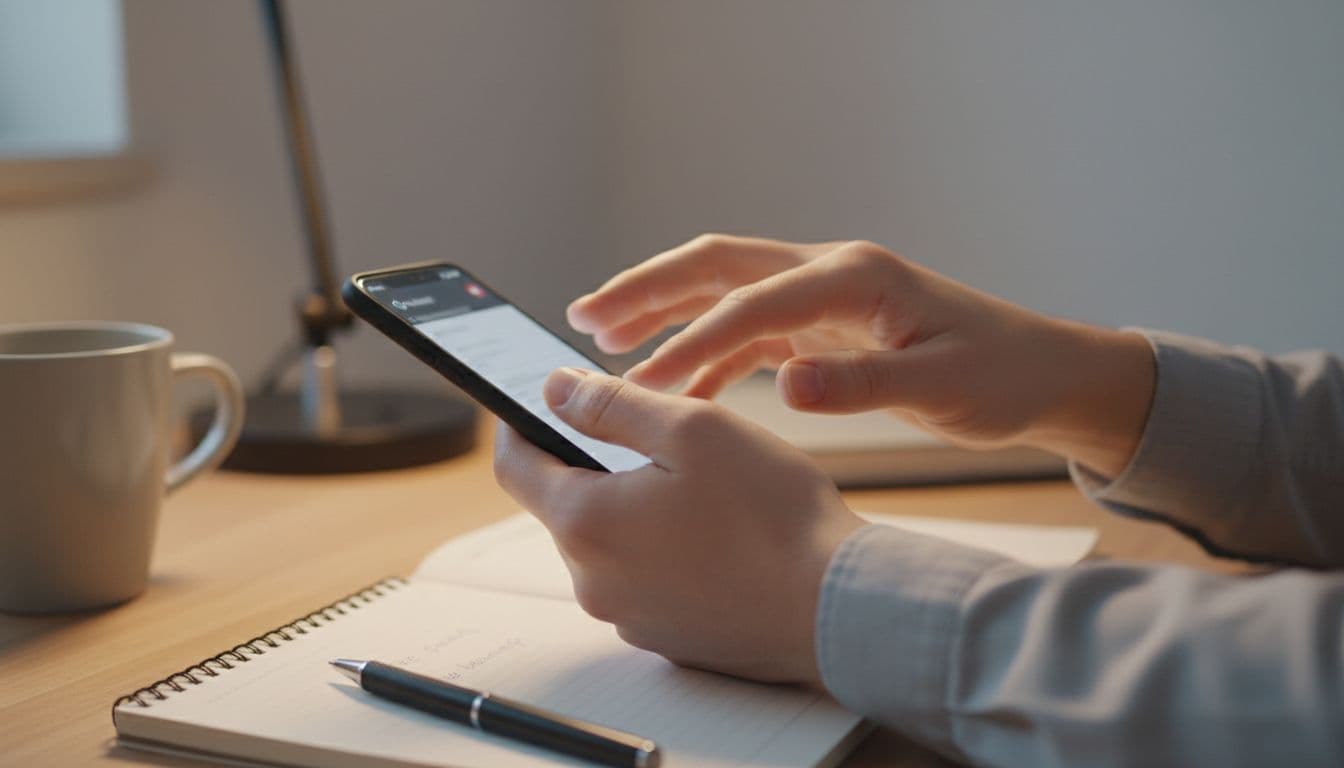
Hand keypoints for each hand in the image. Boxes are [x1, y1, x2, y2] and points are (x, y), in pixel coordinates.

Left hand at [493, 368, 865, 683]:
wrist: (838, 610)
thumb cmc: (773, 516)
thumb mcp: (693, 429)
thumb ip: (612, 404)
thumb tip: (554, 390)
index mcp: (587, 523)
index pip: (513, 466)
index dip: (517, 422)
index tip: (534, 399)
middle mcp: (594, 581)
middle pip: (564, 504)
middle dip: (593, 463)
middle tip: (652, 434)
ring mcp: (628, 617)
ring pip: (609, 542)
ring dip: (633, 507)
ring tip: (700, 485)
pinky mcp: (666, 637)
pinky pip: (644, 579)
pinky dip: (664, 549)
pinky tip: (718, 533)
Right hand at [568, 235, 1154, 476]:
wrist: (1045, 373)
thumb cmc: (1002, 376)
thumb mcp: (943, 389)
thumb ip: (864, 386)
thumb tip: (787, 385)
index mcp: (855, 277)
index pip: (751, 303)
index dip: (690, 341)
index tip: (640, 382)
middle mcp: (831, 272)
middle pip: (717, 266)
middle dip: (647, 289)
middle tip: (584, 318)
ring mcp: (825, 295)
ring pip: (724, 293)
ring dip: (665, 315)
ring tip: (606, 344)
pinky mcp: (825, 324)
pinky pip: (749, 331)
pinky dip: (707, 353)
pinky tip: (676, 386)